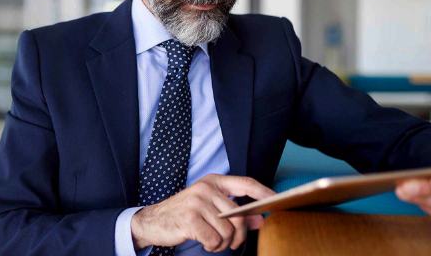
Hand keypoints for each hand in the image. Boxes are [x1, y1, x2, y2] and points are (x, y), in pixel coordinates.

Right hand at [130, 174, 274, 251]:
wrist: (153, 221)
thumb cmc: (185, 215)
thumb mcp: (210, 209)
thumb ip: (236, 213)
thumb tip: (261, 219)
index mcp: (213, 182)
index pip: (246, 183)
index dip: (264, 192)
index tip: (278, 200)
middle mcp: (206, 188)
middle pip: (239, 216)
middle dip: (239, 236)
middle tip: (232, 244)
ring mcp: (197, 202)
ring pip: (228, 231)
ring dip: (223, 244)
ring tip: (212, 242)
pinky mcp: (189, 219)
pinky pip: (214, 240)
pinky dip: (212, 247)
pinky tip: (204, 243)